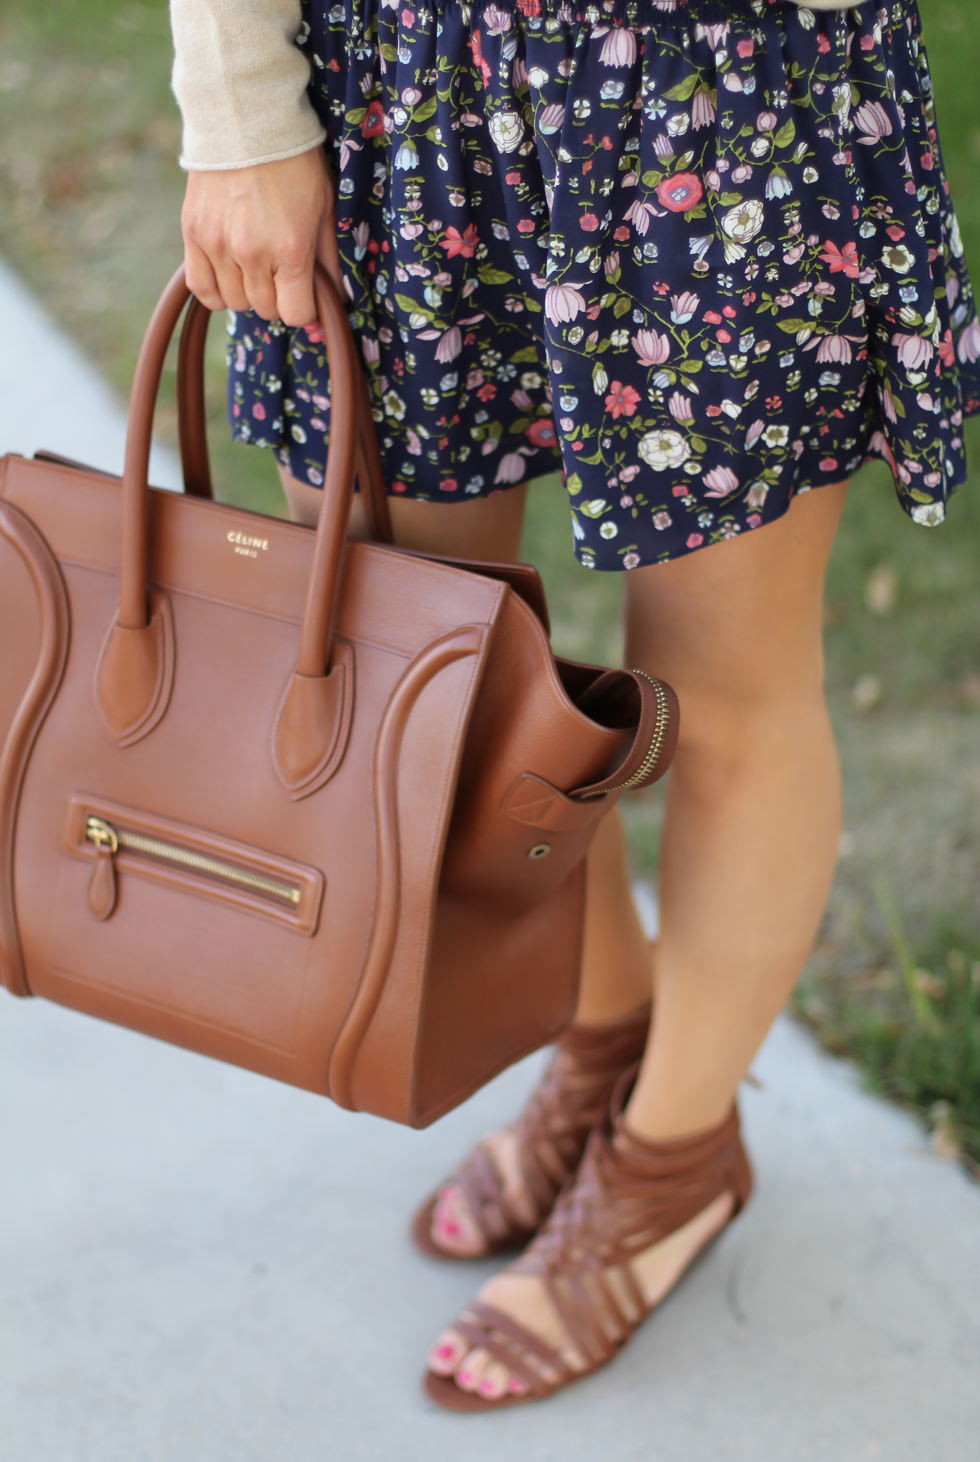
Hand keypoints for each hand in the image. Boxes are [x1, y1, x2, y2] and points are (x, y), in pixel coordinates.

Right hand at [180, 147, 341, 325]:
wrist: (246, 121)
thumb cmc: (294, 164)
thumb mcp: (324, 208)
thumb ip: (329, 260)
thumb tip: (337, 301)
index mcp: (291, 249)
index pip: (295, 314)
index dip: (303, 308)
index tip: (304, 293)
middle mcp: (252, 253)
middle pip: (265, 309)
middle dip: (277, 297)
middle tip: (280, 272)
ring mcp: (218, 245)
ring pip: (235, 302)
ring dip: (248, 292)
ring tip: (255, 267)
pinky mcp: (193, 234)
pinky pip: (201, 288)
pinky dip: (215, 291)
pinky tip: (227, 276)